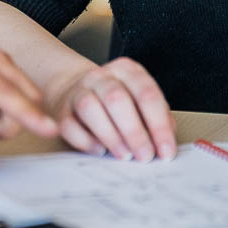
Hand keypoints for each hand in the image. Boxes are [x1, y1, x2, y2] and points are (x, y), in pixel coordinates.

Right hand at [49, 57, 176, 161]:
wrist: (74, 88)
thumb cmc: (115, 101)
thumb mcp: (139, 100)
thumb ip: (156, 118)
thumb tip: (166, 143)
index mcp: (126, 70)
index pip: (146, 93)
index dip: (158, 125)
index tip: (166, 151)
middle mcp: (100, 77)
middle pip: (116, 99)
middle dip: (134, 132)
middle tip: (145, 156)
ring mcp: (78, 92)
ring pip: (90, 108)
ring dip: (111, 136)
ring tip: (125, 156)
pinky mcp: (61, 111)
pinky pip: (70, 126)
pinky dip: (86, 141)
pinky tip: (101, 150)